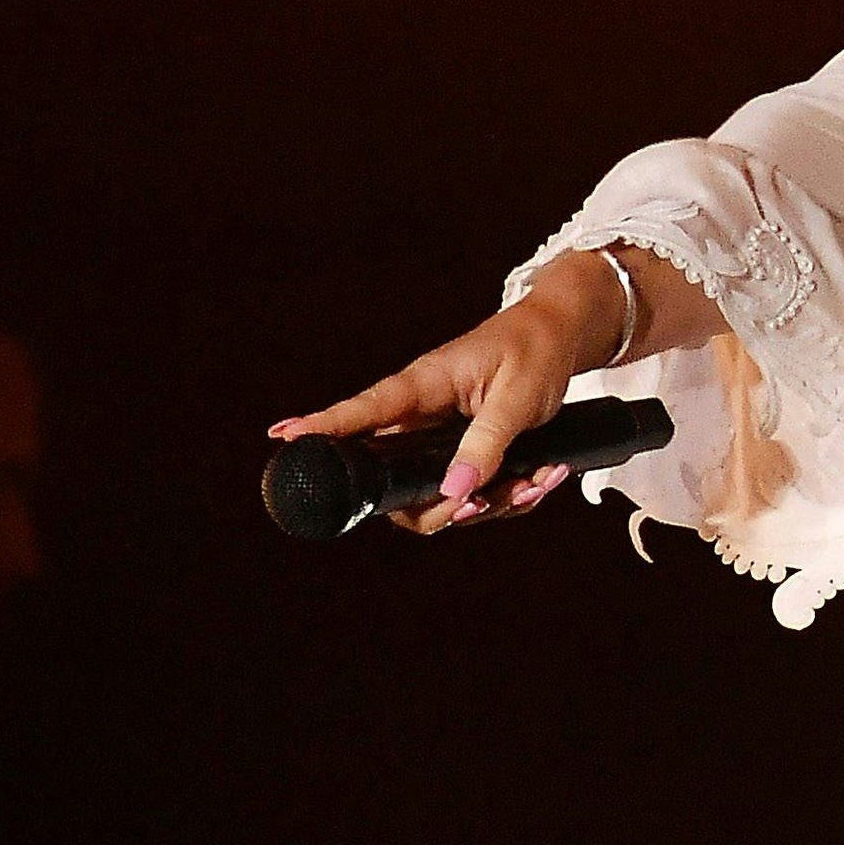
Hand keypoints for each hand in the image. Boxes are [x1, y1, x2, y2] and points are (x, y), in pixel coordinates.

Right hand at [276, 285, 612, 531]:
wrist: (558, 336)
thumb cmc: (534, 351)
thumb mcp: (517, 397)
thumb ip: (487, 444)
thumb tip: (455, 492)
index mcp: (423, 386)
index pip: (365, 410)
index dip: (325, 426)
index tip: (285, 436)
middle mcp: (423, 416)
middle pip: (398, 484)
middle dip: (438, 508)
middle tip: (481, 503)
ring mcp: (440, 438)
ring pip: (439, 499)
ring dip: (489, 505)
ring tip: (533, 483)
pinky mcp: (464, 453)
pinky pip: (472, 494)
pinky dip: (510, 497)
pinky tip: (540, 479)